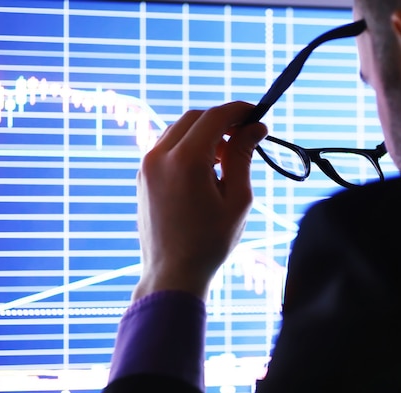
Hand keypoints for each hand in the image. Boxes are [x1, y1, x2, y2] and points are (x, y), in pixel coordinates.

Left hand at [132, 102, 267, 301]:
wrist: (172, 274)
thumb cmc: (210, 242)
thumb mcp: (237, 199)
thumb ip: (243, 157)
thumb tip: (255, 128)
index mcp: (186, 161)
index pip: (215, 117)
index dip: (239, 111)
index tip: (257, 115)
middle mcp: (160, 156)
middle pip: (195, 118)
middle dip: (222, 120)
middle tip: (246, 135)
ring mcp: (147, 166)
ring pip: (179, 130)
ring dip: (205, 133)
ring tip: (228, 156)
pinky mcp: (143, 176)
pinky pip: (167, 147)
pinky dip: (188, 146)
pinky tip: (206, 168)